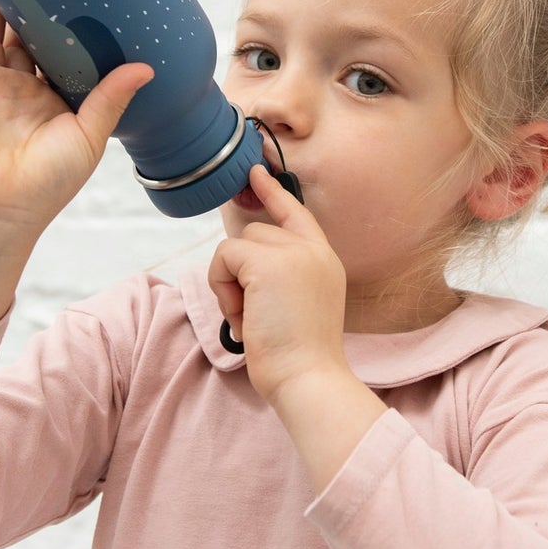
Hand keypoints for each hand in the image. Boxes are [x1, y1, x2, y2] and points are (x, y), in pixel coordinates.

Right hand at [0, 0, 153, 236]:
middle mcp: (22, 84)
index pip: (65, 49)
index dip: (73, 22)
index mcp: (55, 97)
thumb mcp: (89, 136)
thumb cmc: (49, 181)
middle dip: (36, 0)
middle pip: (27, 31)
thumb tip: (146, 67)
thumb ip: (111, 99)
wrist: (0, 205)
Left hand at [209, 164, 348, 404]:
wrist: (307, 376)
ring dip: (230, 285)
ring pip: (235, 246)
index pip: (297, 213)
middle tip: (256, 314)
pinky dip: (222, 289)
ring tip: (252, 318)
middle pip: (255, 233)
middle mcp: (313, 250)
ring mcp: (292, 253)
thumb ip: (284, 277)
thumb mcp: (300, 305)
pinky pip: (223, 257)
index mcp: (325, 260)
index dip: (273, 192)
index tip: (256, 172)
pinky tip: (244, 317)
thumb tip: (243, 266)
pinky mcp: (267, 262)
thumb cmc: (300, 357)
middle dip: (242, 273)